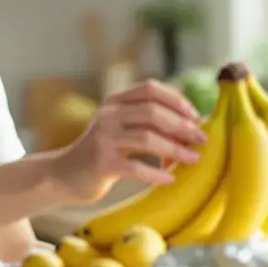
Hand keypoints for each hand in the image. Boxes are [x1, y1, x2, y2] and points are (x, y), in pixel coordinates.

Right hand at [49, 80, 205, 203]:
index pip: (150, 88)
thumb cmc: (103, 151)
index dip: (176, 99)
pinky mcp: (102, 163)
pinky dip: (156, 173)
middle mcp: (108, 114)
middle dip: (182, 125)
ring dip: (175, 149)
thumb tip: (190, 124)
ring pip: (147, 137)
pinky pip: (136, 166)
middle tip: (201, 139)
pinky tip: (170, 178)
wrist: (66, 173)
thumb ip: (146, 120)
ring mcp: (103, 138)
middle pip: (152, 111)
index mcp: (115, 101)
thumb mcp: (120, 126)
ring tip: (193, 159)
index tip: (195, 115)